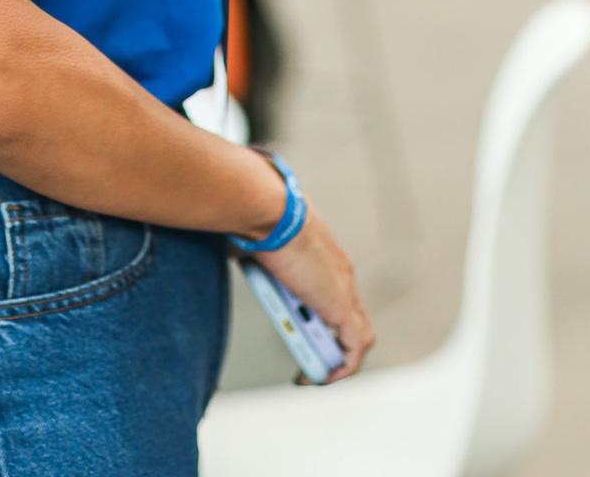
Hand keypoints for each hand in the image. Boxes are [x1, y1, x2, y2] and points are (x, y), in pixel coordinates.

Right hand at [256, 206, 374, 380]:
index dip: (318, 311)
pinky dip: (341, 367)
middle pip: (347, 314)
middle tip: (302, 353)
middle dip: (326, 338)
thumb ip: (252, 251)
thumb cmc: (257, 217)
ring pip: (355, 333)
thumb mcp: (254, 238)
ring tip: (308, 371)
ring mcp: (345, 288)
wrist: (268, 211)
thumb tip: (234, 252)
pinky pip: (354, 347)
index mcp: (322, 251)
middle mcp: (340, 270)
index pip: (331, 288)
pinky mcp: (342, 307)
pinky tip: (317, 377)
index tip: (298, 324)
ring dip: (334, 356)